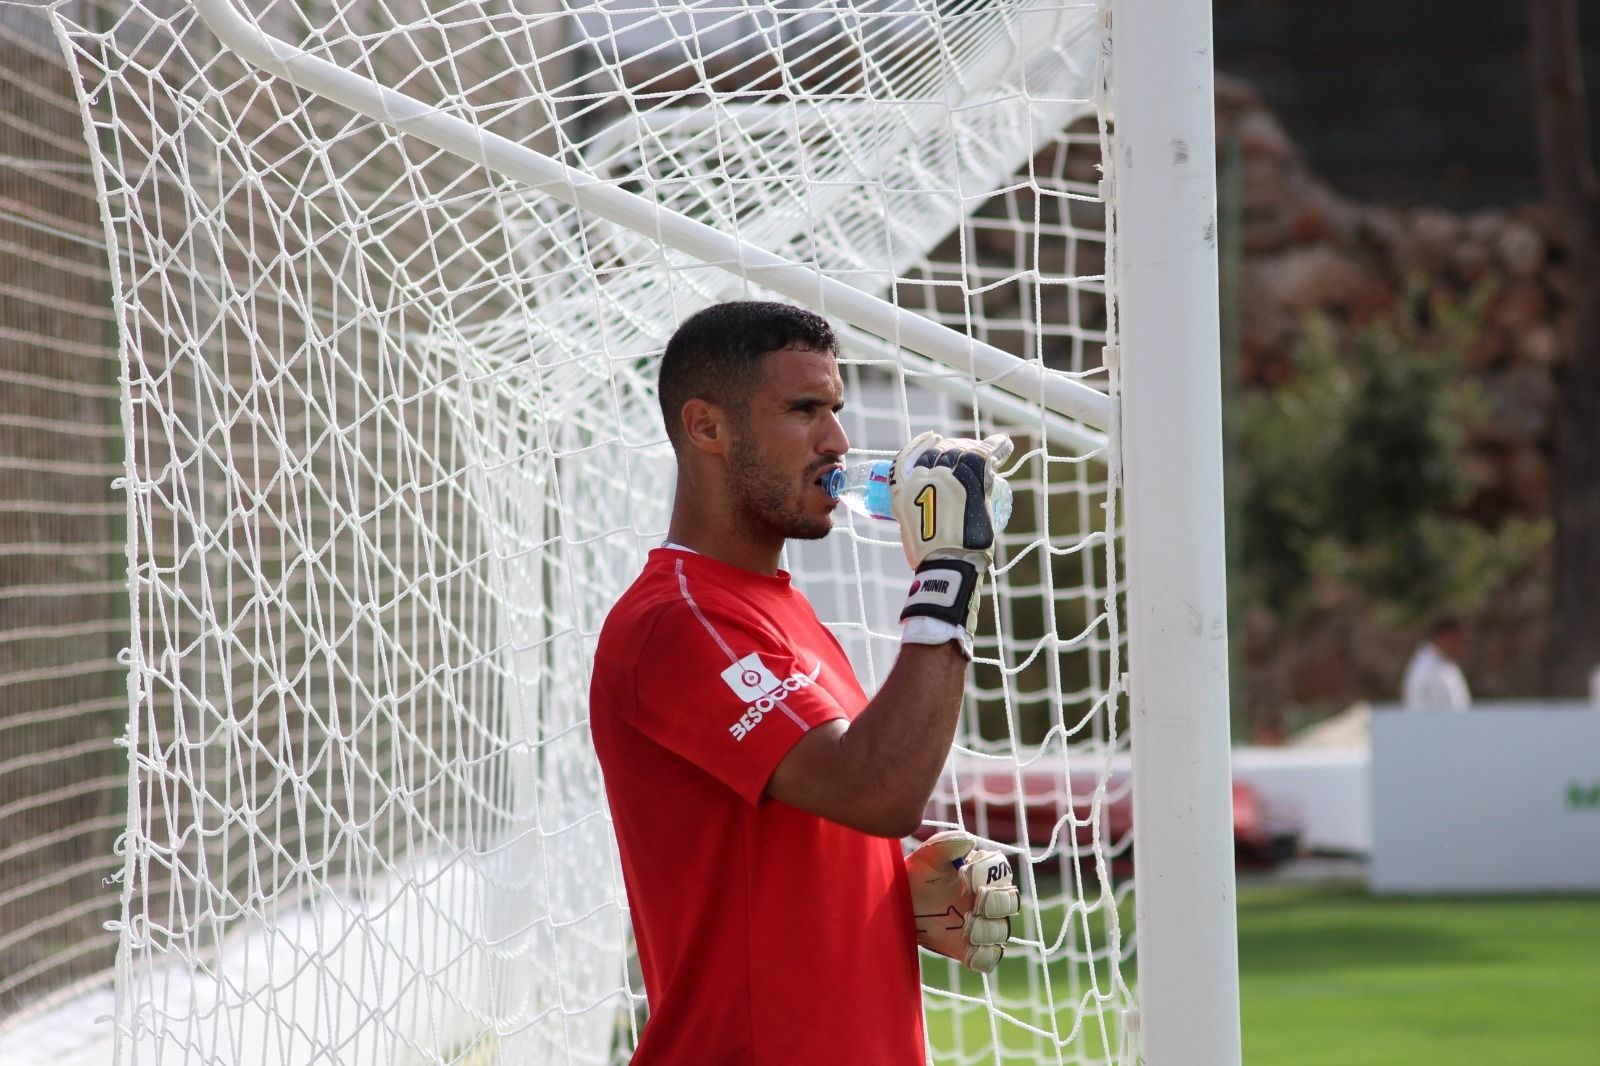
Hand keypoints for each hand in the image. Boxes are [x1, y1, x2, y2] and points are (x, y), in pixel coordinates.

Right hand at [889, 431, 1013, 570]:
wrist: (947, 564)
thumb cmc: (931, 557)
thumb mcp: (911, 532)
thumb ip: (916, 518)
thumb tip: (928, 522)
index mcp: (902, 490)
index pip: (907, 456)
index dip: (920, 445)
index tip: (933, 438)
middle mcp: (921, 477)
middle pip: (939, 452)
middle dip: (953, 448)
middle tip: (967, 452)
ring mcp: (945, 476)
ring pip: (962, 451)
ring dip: (974, 449)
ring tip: (984, 452)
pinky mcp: (969, 477)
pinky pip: (985, 453)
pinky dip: (997, 447)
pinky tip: (1003, 443)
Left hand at [904, 830, 1018, 973]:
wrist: (901, 902)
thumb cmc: (919, 874)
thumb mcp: (928, 855)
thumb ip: (948, 843)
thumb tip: (970, 841)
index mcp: (983, 874)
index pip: (1002, 871)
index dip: (989, 873)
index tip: (965, 874)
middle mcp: (989, 900)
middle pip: (1011, 902)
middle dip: (997, 902)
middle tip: (976, 901)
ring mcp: (981, 925)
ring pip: (1002, 931)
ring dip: (987, 928)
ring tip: (965, 924)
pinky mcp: (969, 949)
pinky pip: (989, 959)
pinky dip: (983, 956)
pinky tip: (968, 948)